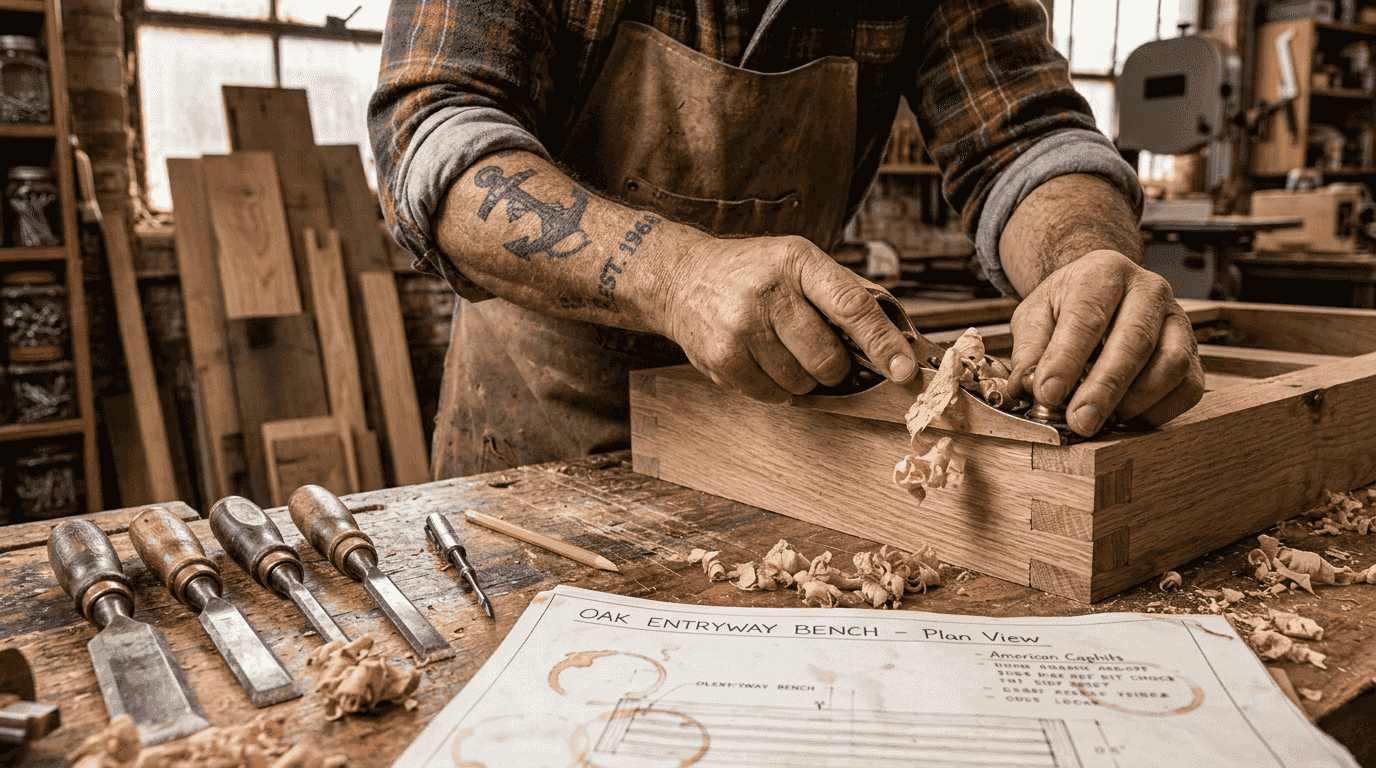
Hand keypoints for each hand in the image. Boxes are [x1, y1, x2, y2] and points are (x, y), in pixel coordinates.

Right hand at [653, 235, 916, 402]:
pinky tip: (760, 360)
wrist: (681, 279)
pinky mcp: (722, 358)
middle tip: (820, 352)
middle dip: (835, 367)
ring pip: (801, 382)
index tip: (903, 369)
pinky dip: (775, 387)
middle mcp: (768, 292)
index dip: (881, 342)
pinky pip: (771, 395)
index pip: (850, 306)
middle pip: (827, 358)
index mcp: (797, 261)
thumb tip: (895, 339)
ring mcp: (741, 327)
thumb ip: (843, 293)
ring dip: (802, 377)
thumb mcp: (797, 261)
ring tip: (781, 349)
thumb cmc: (751, 273)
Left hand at [1008, 250, 1203, 435]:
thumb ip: (1029, 348)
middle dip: (1105, 388)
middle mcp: (1149, 290)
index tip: (1048, 394)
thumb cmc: (1067, 307)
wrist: (1104, 293)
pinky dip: (1158, 410)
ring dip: (1135, 401)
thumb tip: (1027, 387)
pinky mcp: (1193, 352)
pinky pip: (1188, 387)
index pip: (1087, 316)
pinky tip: (1127, 416)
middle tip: (1080, 422)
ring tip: (1102, 418)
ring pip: (1171, 365)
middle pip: (1135, 341)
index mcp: (1104, 273)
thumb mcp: (1036, 315)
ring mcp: (1178, 320)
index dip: (1067, 359)